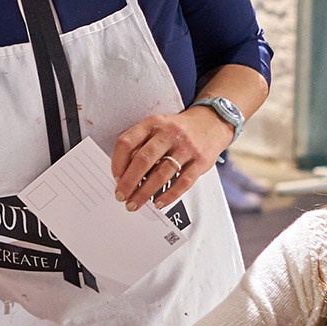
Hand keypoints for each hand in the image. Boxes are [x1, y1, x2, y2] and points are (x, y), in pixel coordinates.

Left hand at [111, 107, 227, 209]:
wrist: (211, 122)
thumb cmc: (178, 130)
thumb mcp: (157, 127)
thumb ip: (141, 145)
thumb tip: (123, 174)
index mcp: (152, 123)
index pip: (127, 142)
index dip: (117, 162)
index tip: (115, 178)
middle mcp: (169, 133)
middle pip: (143, 160)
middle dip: (129, 182)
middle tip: (121, 196)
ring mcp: (186, 147)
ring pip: (161, 173)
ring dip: (145, 192)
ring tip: (135, 203)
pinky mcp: (201, 161)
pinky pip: (183, 182)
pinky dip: (169, 195)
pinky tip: (159, 202)